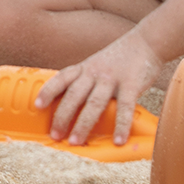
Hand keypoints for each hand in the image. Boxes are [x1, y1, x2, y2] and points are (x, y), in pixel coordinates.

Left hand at [36, 30, 163, 146]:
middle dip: (62, 116)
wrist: (146, 42)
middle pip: (74, 95)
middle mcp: (95, 72)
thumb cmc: (120, 59)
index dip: (48, 91)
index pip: (62, 78)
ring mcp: (112, 78)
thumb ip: (86, 81)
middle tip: (55, 135)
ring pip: (94, 103)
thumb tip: (74, 106)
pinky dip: (121, 125)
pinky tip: (118, 140)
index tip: (37, 106)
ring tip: (75, 141)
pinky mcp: (131, 84)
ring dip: (83, 124)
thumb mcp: (97, 65)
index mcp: (85, 68)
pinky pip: (124, 107)